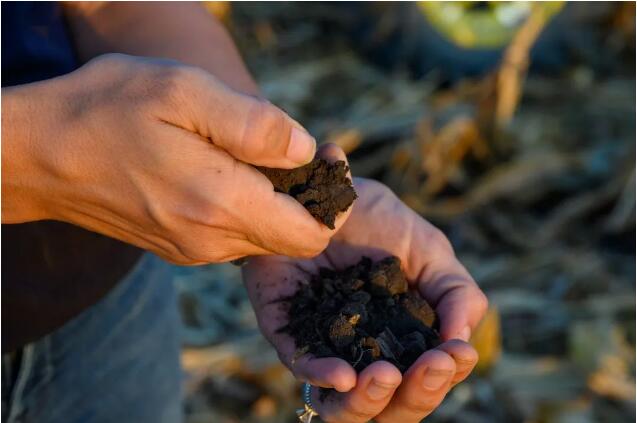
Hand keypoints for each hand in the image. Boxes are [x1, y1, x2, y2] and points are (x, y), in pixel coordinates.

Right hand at [2, 54, 349, 263]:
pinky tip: (229, 171)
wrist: (37, 155)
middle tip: (297, 150)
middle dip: (309, 199)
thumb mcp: (183, 94)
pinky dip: (248, 208)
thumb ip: (254, 125)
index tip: (327, 156)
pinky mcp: (178, 246)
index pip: (312, 235)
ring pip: (264, 238)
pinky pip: (234, 235)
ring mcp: (193, 249)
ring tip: (260, 155)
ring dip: (278, 203)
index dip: (332, 200)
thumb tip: (306, 150)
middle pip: (292, 239)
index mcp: (221, 205)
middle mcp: (211, 240)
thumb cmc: (105, 111)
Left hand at [243, 174, 487, 421]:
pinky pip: (300, 365)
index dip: (444, 376)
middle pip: (391, 405)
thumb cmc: (378, 220)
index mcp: (402, 339)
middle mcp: (364, 351)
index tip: (455, 353)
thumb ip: (456, 293)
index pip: (427, 378)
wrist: (323, 188)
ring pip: (344, 405)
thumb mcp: (429, 250)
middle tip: (431, 367)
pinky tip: (344, 376)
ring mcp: (324, 345)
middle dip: (416, 395)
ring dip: (370, 401)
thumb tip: (462, 342)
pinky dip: (322, 376)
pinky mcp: (287, 330)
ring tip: (386, 377)